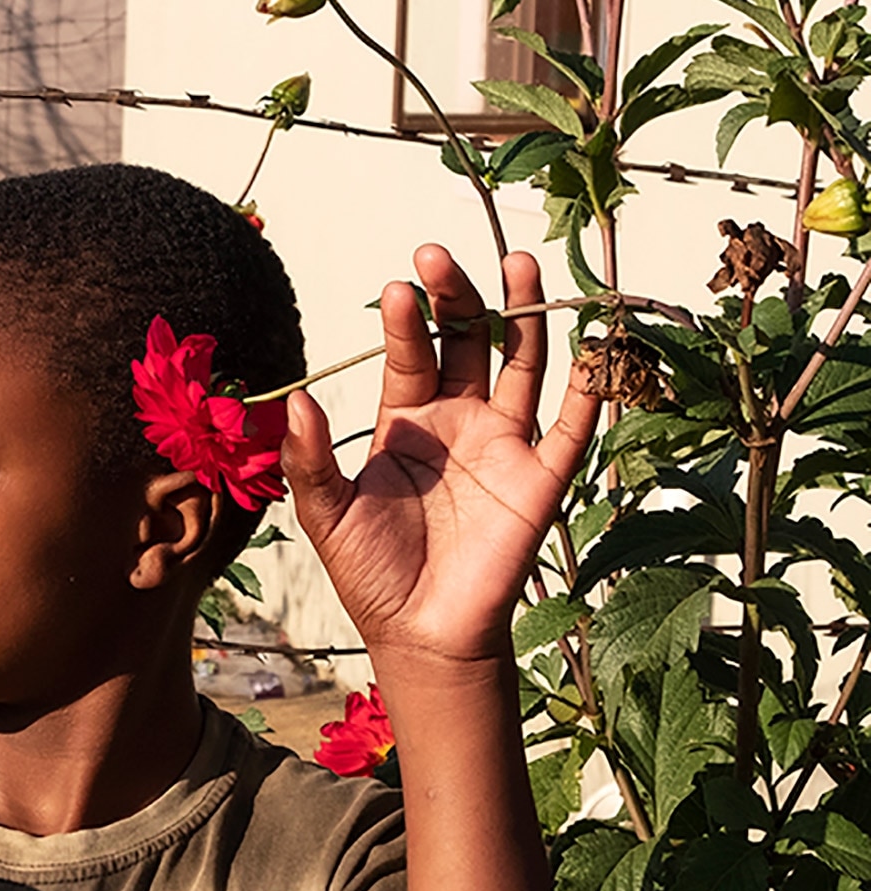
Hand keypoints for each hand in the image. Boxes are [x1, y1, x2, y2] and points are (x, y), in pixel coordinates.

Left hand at [284, 245, 597, 666]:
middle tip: (440, 255)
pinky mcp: (541, 479)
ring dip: (522, 314)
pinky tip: (594, 349)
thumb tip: (296, 401)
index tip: (397, 289)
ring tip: (519, 260)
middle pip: (465, 340)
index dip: (405, 323)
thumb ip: (310, 459)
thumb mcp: (328, 513)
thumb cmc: (372, 572)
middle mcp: (459, 419)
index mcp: (407, 419)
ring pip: (521, 364)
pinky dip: (587, 389)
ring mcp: (504, 444)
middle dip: (456, 296)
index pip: (409, 354)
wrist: (422, 634)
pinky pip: (572, 428)